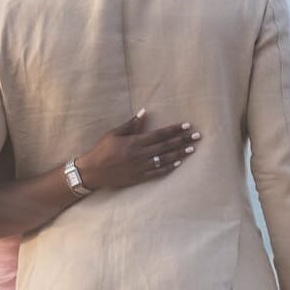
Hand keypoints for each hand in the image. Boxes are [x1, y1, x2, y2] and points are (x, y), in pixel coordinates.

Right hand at [73, 110, 196, 191]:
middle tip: (197, 136)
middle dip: (183, 140)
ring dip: (180, 153)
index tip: (187, 125)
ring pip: (165, 159)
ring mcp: (141, 166)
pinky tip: (178, 163)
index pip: (160, 134)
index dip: (175, 130)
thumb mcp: (114, 133)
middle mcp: (141, 154)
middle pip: (166, 146)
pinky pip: (158, 172)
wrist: (92, 171)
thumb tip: (144, 112)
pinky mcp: (139, 177)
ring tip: (192, 149)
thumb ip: (132, 125)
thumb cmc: (102, 149)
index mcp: (135, 142)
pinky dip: (169, 167)